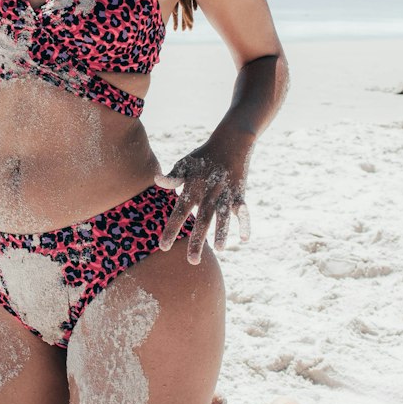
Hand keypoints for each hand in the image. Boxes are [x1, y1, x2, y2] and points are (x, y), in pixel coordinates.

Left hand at [155, 130, 252, 263]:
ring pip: (223, 217)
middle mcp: (209, 193)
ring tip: (218, 250)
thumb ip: (172, 177)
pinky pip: (244, 211)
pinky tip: (244, 239)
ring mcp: (226, 194)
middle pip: (202, 220)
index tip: (163, 247)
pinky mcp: (240, 194)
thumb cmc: (202, 156)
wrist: (230, 142)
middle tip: (192, 261)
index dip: (171, 229)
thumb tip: (156, 180)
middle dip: (197, 240)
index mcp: (192, 188)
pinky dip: (245, 224)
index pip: (179, 212)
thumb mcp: (184, 163)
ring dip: (221, 233)